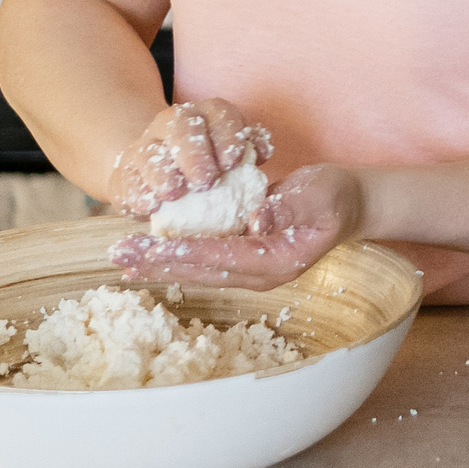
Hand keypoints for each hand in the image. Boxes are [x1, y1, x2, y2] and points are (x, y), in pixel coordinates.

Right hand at [106, 98, 270, 219]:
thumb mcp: (231, 157)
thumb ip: (248, 151)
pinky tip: (150, 207)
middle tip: (206, 181)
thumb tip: (262, 151)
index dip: (227, 134)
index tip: (233, 162)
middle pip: (180, 124)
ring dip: (163, 172)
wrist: (159, 177)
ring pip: (149, 152)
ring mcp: (144, 148)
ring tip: (175, 193)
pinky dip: (138, 194)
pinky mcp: (123, 174)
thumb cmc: (209, 168)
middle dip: (194, 152)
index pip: (219, 113)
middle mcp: (172, 124)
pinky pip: (126, 180)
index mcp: (206, 115)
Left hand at [108, 164, 365, 290]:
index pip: (222, 257)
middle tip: (120, 256)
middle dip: (159, 264)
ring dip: (160, 264)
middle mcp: (259, 273)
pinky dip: (175, 256)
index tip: (150, 247)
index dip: (184, 252)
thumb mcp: (321, 194)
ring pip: (197, 270)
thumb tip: (257, 219)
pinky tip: (151, 252)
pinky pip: (204, 260)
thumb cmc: (336, 195)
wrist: (348, 204)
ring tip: (124, 259)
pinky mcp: (244, 257)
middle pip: (201, 272)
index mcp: (277, 261)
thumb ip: (290, 206)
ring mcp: (250, 269)